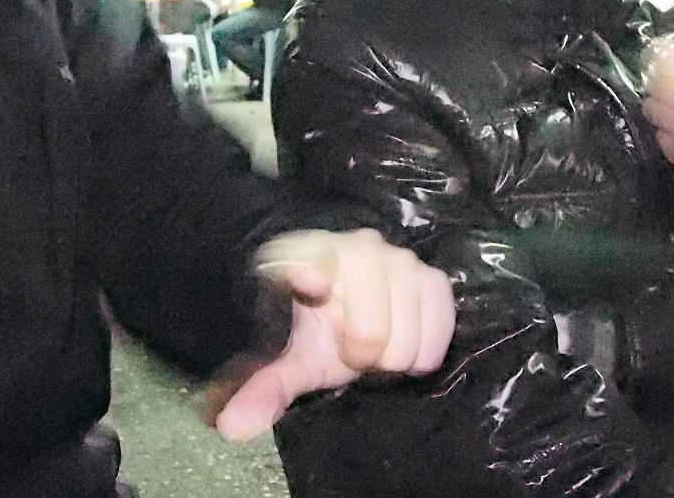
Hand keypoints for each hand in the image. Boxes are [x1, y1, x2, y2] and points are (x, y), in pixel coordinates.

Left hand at [207, 229, 454, 440]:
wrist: (356, 314)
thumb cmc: (317, 332)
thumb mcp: (290, 362)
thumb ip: (266, 389)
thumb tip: (234, 428)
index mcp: (307, 257)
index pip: (309, 259)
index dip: (310, 272)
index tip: (311, 286)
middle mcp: (355, 246)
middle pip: (367, 329)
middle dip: (360, 354)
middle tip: (349, 349)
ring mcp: (397, 258)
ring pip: (405, 334)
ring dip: (392, 355)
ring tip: (374, 345)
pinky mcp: (431, 274)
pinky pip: (439, 323)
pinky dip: (425, 349)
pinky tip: (404, 345)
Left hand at [644, 42, 673, 211]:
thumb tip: (664, 49)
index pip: (661, 64)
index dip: (660, 65)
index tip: (665, 69)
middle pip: (652, 88)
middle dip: (659, 89)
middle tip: (673, 95)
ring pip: (652, 113)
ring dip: (661, 112)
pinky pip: (662, 138)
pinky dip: (669, 136)